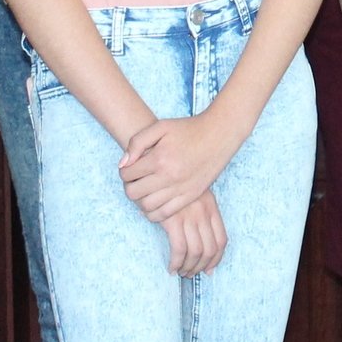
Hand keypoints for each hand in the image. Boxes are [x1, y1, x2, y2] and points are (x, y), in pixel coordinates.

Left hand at [121, 112, 244, 222]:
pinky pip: (164, 214)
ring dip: (139, 200)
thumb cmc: (189, 129)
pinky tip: (153, 202)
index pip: (127, 174)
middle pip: (133, 193)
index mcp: (159, 158)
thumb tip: (123, 164)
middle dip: (128, 187)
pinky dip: (153, 212)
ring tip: (144, 190)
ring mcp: (180, 189)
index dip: (124, 171)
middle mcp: (169, 176)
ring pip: (147, 206)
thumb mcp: (161, 126)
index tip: (129, 168)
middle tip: (134, 180)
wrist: (219, 135)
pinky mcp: (190, 196)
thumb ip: (137, 142)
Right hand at [161, 190, 227, 276]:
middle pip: (210, 249)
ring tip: (181, 272)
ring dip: (189, 268)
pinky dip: (176, 262)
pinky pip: (179, 249)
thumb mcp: (194, 195)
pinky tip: (171, 267)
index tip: (209, 270)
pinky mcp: (172, 219)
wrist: (157, 168)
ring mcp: (189, 216)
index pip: (221, 240)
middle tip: (191, 274)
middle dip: (201, 267)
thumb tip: (206, 247)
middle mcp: (203, 213)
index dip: (216, 259)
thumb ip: (202, 216)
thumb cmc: (173, 183)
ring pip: (196, 252)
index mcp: (212, 208)